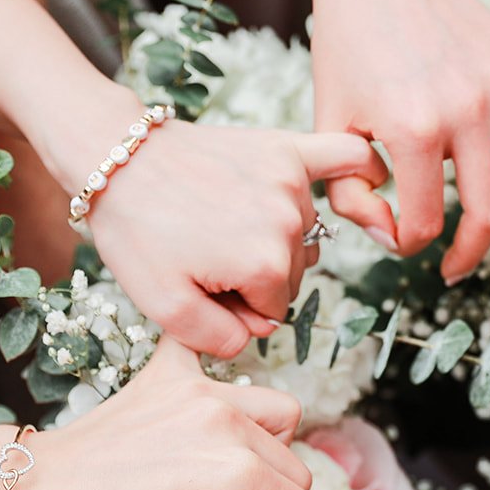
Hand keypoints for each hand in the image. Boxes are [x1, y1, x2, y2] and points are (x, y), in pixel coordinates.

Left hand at [15, 339, 326, 489]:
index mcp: (239, 476)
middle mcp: (230, 422)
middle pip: (297, 470)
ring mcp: (202, 391)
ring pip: (279, 418)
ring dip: (262, 452)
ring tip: (216, 481)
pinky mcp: (172, 372)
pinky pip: (221, 359)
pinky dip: (219, 383)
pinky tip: (199, 416)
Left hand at [39, 88, 384, 357]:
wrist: (115, 157)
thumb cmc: (135, 231)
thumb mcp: (163, 307)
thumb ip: (220, 340)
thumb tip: (257, 333)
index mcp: (265, 266)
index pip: (272, 312)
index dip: (233, 307)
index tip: (199, 283)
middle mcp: (290, 224)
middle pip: (292, 275)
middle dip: (253, 275)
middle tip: (202, 252)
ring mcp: (291, 183)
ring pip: (303, 235)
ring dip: (273, 236)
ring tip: (219, 219)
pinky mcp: (286, 149)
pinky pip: (344, 157)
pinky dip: (360, 166)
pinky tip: (374, 173)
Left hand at [309, 0, 489, 281]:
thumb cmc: (347, 47)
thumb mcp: (330, 124)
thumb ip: (350, 193)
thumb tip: (393, 236)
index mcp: (412, 129)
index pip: (424, 224)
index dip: (410, 245)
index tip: (403, 239)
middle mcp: (466, 109)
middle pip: (489, 212)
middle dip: (467, 250)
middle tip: (453, 262)